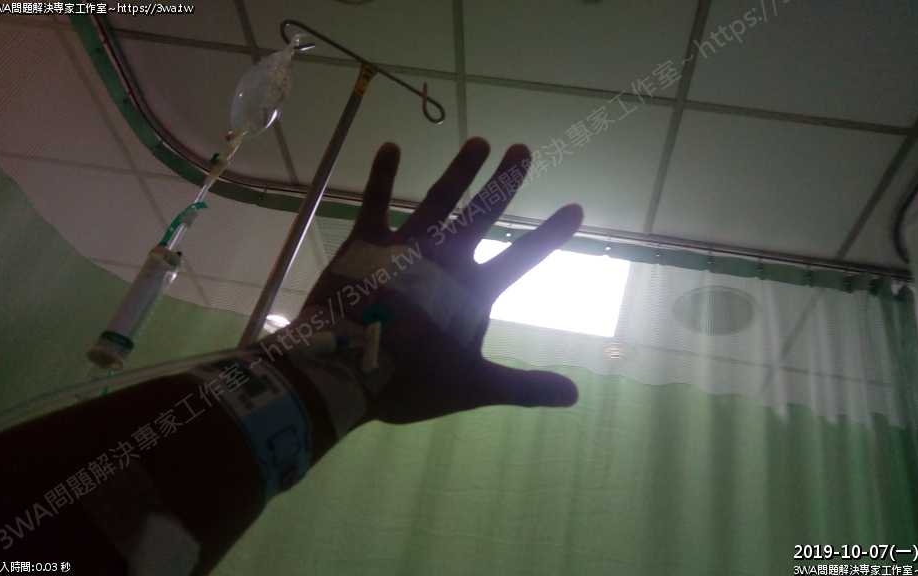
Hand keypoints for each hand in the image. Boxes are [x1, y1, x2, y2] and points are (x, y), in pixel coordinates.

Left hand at [297, 137, 583, 425]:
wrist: (342, 370)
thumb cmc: (410, 380)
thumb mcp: (473, 387)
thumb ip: (524, 387)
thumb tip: (575, 396)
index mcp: (472, 290)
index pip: (522, 257)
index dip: (549, 234)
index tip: (575, 207)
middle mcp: (444, 258)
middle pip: (482, 213)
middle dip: (504, 181)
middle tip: (522, 149)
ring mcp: (405, 246)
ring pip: (439, 200)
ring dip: (460, 170)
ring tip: (478, 141)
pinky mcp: (365, 242)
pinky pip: (375, 201)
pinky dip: (382, 174)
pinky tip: (391, 146)